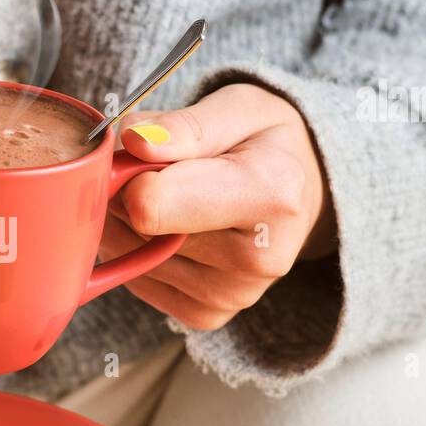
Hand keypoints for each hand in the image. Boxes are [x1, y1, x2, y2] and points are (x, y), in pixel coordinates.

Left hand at [100, 82, 336, 329]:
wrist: (298, 193)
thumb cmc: (263, 143)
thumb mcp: (238, 109)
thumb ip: (185, 126)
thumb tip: (134, 143)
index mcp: (270, 195)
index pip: (152, 203)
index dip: (129, 171)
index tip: (143, 152)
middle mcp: (257, 259)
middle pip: (136, 229)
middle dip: (127, 194)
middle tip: (157, 169)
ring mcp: (232, 296)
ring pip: (129, 256)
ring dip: (127, 222)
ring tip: (168, 195)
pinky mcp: (207, 316)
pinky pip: (138, 282)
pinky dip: (137, 252)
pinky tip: (169, 228)